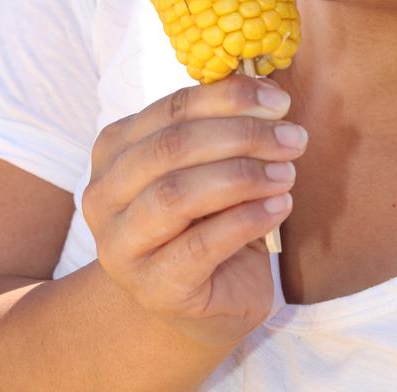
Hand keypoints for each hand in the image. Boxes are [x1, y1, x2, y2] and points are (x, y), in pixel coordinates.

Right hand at [83, 76, 306, 348]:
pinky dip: (247, 219)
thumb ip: (228, 127)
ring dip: (243, 176)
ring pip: (176, 195)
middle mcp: (104, 194)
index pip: (172, 108)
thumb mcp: (213, 163)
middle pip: (172, 147)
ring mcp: (120, 245)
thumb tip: (272, 95)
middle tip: (293, 138)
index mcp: (115, 148)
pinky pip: (199, 246)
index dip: (230, 98)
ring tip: (287, 174)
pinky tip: (279, 207)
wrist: (202, 300)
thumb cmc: (210, 217)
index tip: (280, 101)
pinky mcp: (152, 287)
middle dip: (242, 136)